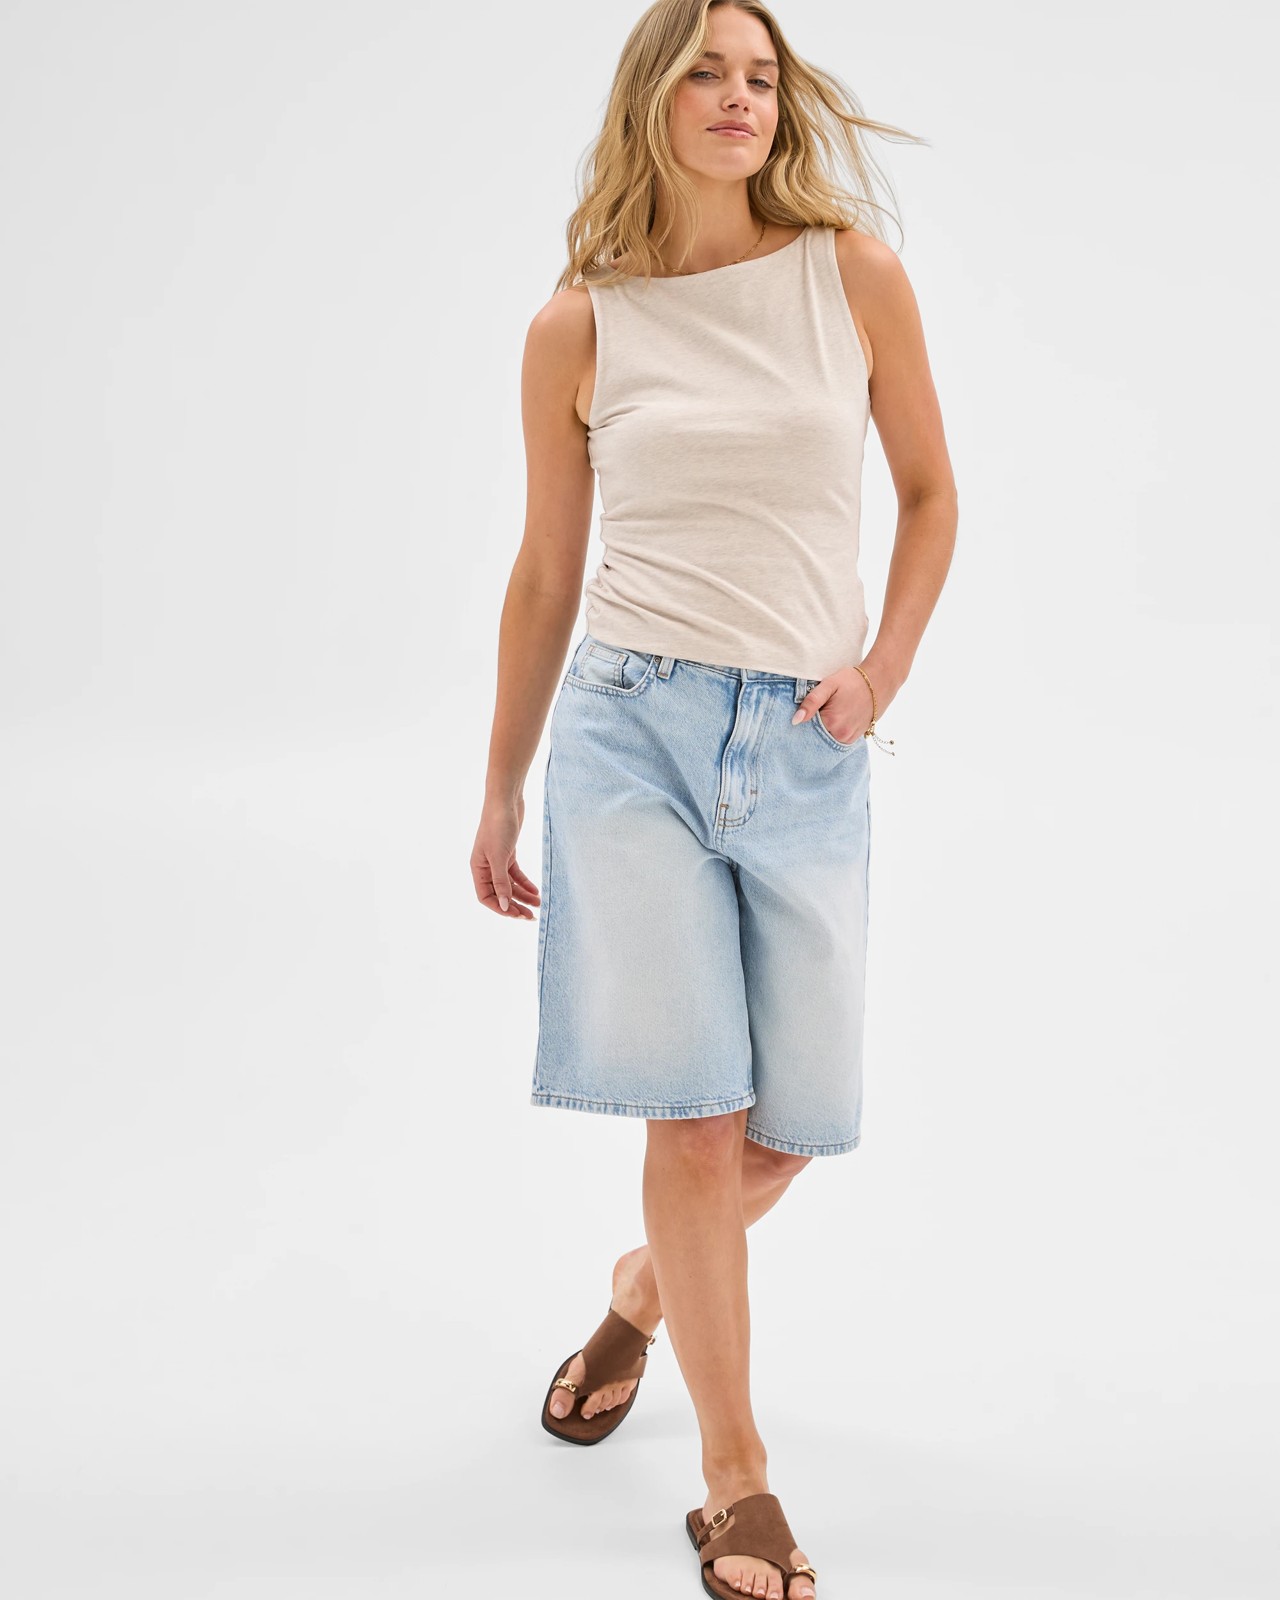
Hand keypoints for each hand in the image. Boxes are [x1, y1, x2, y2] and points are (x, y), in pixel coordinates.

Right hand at [472, 794, 540, 919]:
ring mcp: (497, 860)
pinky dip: (526, 883)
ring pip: (510, 885)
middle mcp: (485, 867)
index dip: (500, 908)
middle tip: (531, 916)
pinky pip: (516, 875)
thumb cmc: (497, 826)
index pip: (486, 897)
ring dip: (523, 896)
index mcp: (477, 868)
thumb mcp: (499, 856)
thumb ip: (501, 882)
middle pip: (499, 893)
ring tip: (538, 904)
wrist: (505, 801)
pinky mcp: (509, 853)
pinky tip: (536, 891)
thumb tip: (504, 905)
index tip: (516, 915)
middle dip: (514, 905)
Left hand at [791, 665, 874, 744]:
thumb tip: (795, 720)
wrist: (879, 683)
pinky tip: (836, 717)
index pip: (805, 728)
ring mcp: (848, 738)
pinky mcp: (854, 738)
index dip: (804, 718)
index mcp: (831, 722)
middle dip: (813, 724)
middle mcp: (840, 735)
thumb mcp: (828, 685)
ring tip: (831, 710)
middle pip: (815, 734)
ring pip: (825, 737)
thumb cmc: (852, 681)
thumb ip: (811, 702)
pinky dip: (832, 730)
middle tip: (821, 707)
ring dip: (823, 727)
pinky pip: (835, 738)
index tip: (809, 708)